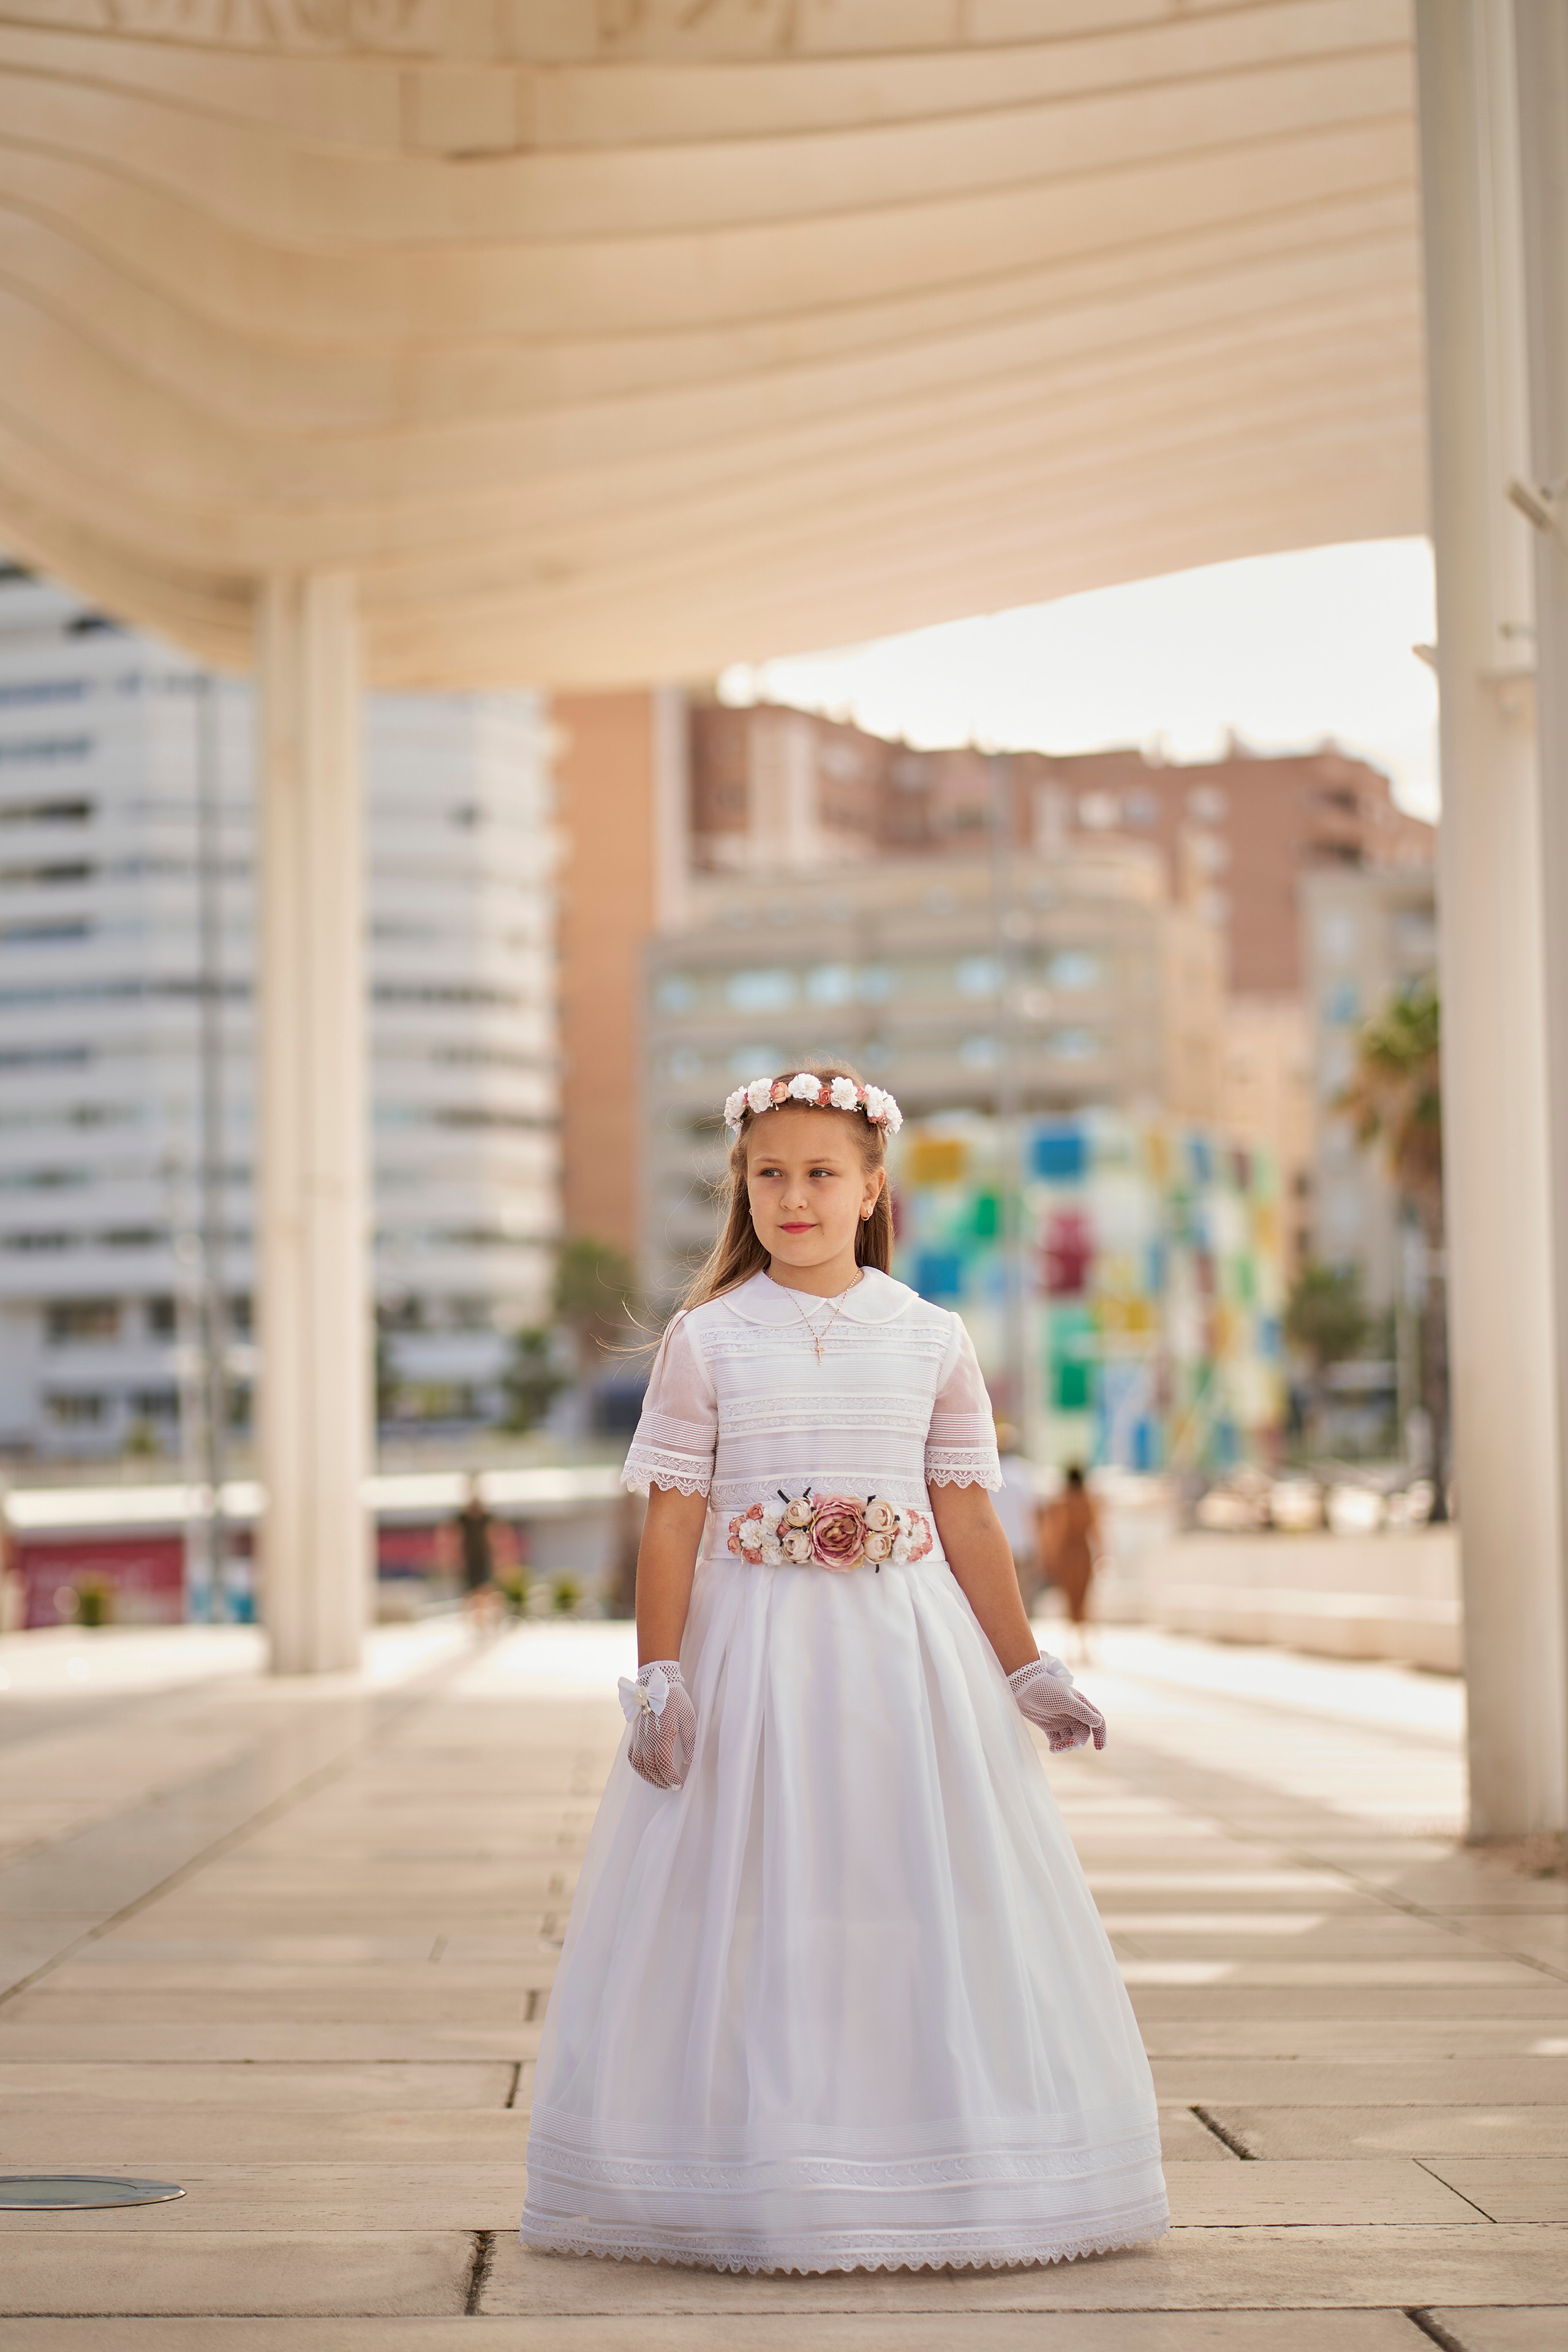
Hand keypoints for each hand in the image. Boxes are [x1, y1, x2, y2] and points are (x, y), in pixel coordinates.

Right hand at [618, 1661, 696, 1788]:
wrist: (657, 1683)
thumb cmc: (676, 1700)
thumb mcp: (689, 1719)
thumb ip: (689, 1741)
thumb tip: (689, 1761)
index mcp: (662, 1735)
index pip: (665, 1765)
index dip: (672, 1778)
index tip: (680, 1785)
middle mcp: (647, 1739)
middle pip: (652, 1768)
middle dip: (662, 1781)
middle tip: (672, 1787)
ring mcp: (638, 1737)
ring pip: (639, 1765)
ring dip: (649, 1778)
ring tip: (660, 1784)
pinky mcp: (634, 1735)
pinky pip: (632, 1757)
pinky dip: (638, 1768)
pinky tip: (646, 1772)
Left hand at [1008, 1654, 1105, 1751]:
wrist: (1022, 1685)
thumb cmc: (1046, 1689)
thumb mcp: (1066, 1700)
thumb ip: (1082, 1712)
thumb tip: (1098, 1722)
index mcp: (1081, 1705)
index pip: (1097, 1722)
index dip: (1101, 1735)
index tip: (1100, 1748)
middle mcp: (1073, 1714)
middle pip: (1082, 1733)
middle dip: (1078, 1742)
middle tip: (1070, 1745)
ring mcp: (1061, 1720)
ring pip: (1069, 1739)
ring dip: (1066, 1746)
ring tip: (1058, 1748)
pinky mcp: (1048, 1726)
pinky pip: (1056, 1740)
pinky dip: (1056, 1746)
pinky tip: (1053, 1749)